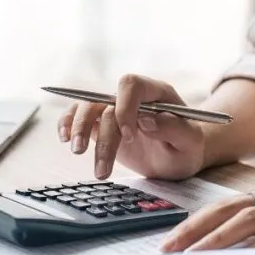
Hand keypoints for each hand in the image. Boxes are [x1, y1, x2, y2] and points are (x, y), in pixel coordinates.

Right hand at [58, 74, 206, 180]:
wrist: (178, 156)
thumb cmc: (187, 147)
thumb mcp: (190, 142)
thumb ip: (174, 129)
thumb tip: (147, 120)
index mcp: (156, 93)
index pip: (131, 85)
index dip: (125, 106)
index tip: (129, 135)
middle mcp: (131, 97)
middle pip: (107, 103)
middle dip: (104, 135)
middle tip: (103, 168)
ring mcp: (113, 109)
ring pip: (87, 107)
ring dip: (79, 129)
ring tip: (77, 152)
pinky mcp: (100, 124)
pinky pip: (77, 116)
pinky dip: (67, 124)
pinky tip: (64, 139)